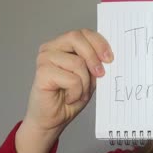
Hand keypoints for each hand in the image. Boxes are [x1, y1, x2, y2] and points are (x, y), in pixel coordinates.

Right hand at [16, 29, 112, 152]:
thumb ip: (96, 64)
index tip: (110, 58)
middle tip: (100, 74)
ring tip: (79, 93)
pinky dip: (76, 92)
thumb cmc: (71, 97)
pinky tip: (69, 97)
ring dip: (85, 83)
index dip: (99, 43)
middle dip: (93, 57)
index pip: (83, 33)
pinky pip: (71, 78)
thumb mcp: (90, 77)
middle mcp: (51, 48)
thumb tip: (109, 56)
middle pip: (76, 38)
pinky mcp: (42, 72)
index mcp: (64, 45)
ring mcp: (44, 59)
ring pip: (77, 62)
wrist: (53, 119)